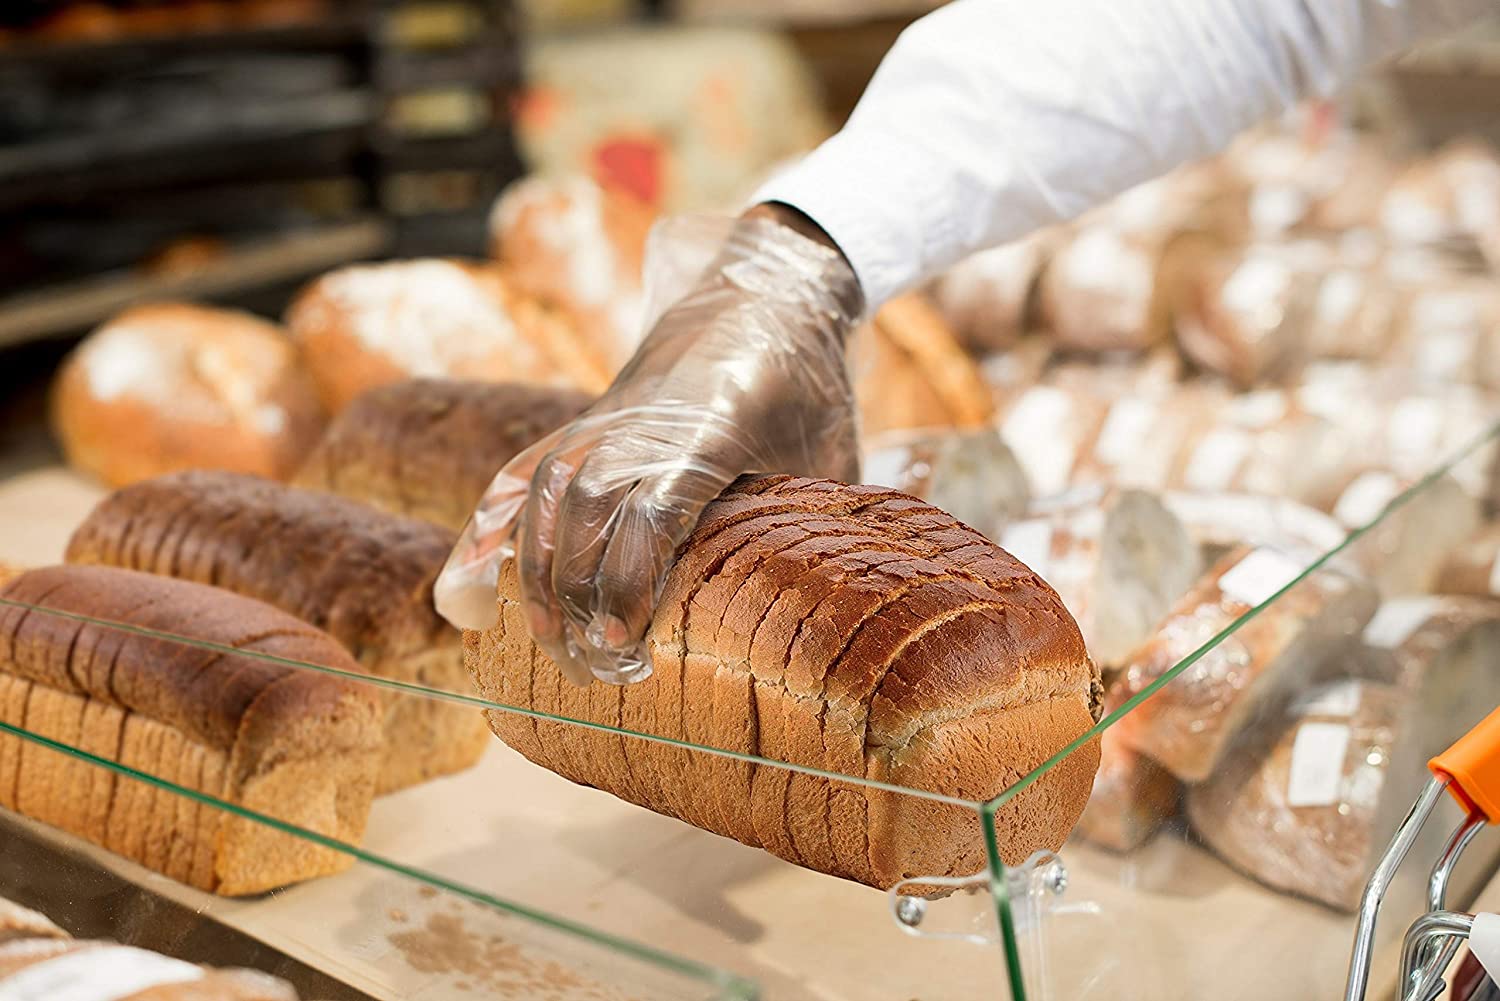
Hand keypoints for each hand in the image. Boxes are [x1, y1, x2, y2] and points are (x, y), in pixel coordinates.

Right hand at [436, 208, 862, 684]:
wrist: (762, 293)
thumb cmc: (806, 386)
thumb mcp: (828, 450)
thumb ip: (819, 522)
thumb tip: (826, 612)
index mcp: (709, 429)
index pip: (651, 511)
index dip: (629, 583)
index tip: (624, 645)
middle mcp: (640, 424)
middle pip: (586, 515)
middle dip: (579, 599)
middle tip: (594, 672)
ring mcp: (601, 421)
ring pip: (546, 499)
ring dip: (536, 578)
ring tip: (549, 644)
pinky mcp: (582, 425)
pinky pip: (520, 479)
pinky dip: (489, 537)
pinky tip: (468, 595)